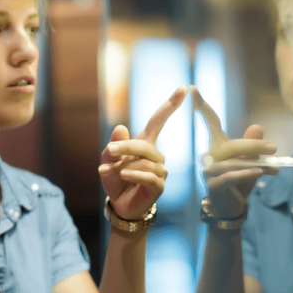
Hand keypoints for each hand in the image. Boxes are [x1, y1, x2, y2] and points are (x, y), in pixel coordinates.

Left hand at [99, 86, 186, 220]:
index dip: (170, 104)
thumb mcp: (108, 160)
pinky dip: (135, 175)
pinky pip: (150, 177)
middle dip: (126, 146)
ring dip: (124, 166)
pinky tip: (124, 175)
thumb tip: (120, 128)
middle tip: (110, 150)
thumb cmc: (116, 179)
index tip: (184, 88)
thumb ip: (113, 145)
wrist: (119, 205)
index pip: (159, 120)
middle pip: (144, 144)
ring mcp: (160, 170)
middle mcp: (156, 155)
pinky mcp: (159, 186)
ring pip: (144, 162)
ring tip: (111, 173)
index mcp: (145, 143)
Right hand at [191, 86, 276, 218]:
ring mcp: (209, 170)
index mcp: (217, 145)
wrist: (231, 208)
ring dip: (257, 164)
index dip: (201, 105)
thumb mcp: (251, 161)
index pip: (210, 122)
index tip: (192, 88)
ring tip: (275, 168)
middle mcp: (210, 155)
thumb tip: (257, 126)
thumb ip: (253, 145)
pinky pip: (231, 176)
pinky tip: (260, 173)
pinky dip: (247, 174)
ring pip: (233, 161)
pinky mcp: (212, 185)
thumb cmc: (240, 182)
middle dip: (254, 145)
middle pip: (231, 144)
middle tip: (275, 148)